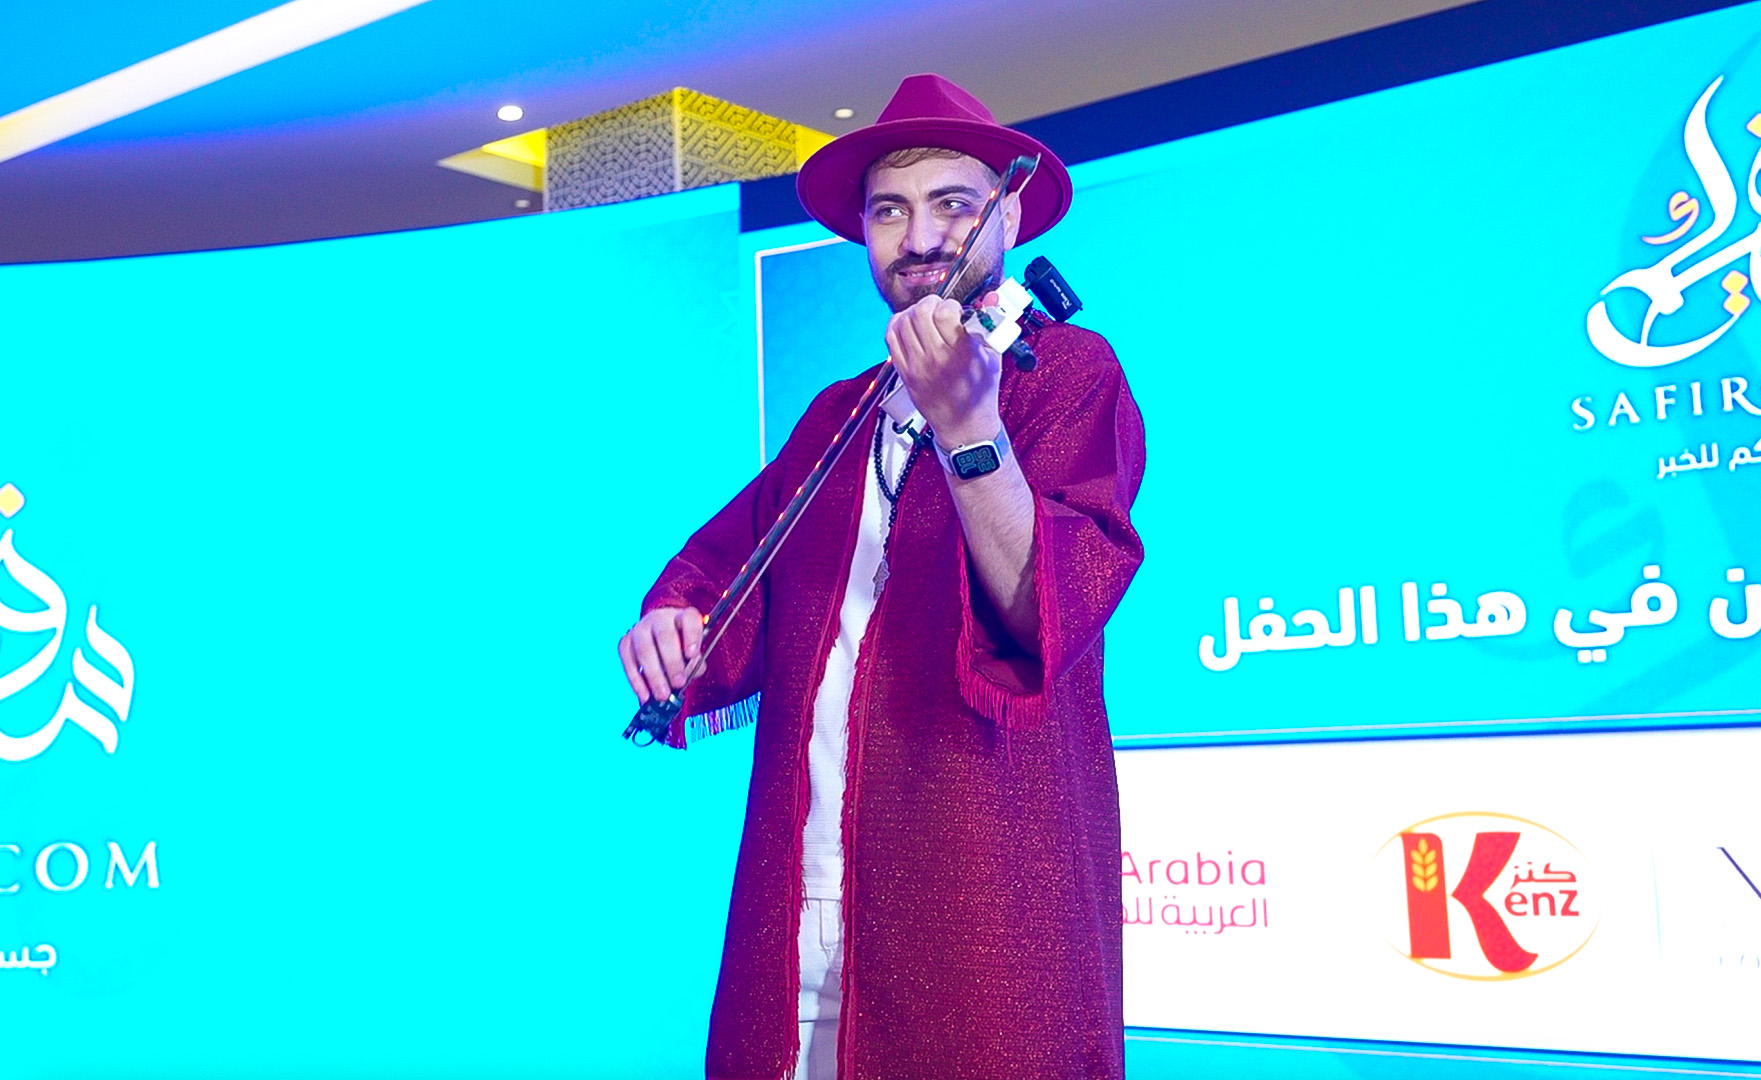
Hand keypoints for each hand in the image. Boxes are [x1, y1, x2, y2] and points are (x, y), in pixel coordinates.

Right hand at [618, 606, 702, 703]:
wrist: (658, 636)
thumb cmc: (680, 646)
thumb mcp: (693, 651)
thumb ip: (695, 662)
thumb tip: (688, 675)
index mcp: (682, 616)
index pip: (689, 619)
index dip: (691, 636)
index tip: (692, 654)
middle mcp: (660, 618)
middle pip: (665, 636)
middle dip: (672, 662)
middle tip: (678, 683)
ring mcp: (640, 629)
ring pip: (644, 650)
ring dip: (654, 675)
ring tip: (663, 694)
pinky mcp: (625, 642)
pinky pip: (628, 661)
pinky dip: (636, 681)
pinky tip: (645, 695)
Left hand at [885, 294, 1001, 447]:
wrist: (963, 425)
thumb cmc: (981, 392)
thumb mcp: (993, 357)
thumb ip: (991, 324)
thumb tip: (992, 296)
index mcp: (962, 355)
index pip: (944, 313)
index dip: (950, 305)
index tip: (956, 312)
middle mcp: (936, 359)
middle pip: (920, 313)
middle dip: (931, 303)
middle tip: (939, 309)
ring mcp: (916, 367)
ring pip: (903, 322)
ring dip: (914, 312)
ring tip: (925, 316)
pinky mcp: (904, 372)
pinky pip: (891, 338)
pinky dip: (898, 324)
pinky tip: (909, 324)